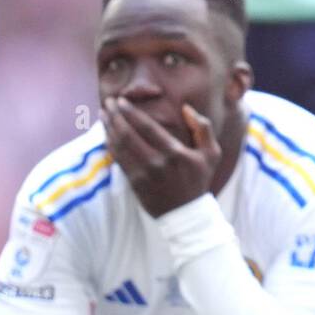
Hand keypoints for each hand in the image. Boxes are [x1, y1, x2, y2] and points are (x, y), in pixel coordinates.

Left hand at [101, 98, 220, 216]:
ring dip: (109, 128)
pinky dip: (110, 145)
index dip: (131, 112)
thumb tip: (186, 108)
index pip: (147, 127)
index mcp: (175, 153)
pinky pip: (119, 159)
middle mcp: (158, 163)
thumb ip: (203, 128)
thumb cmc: (198, 181)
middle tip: (108, 102)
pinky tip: (107, 134)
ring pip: (120, 146)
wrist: (186, 214)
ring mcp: (144, 174)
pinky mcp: (135, 183)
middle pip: (129, 134)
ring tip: (103, 114)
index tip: (121, 100)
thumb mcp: (211, 155)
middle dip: (115, 115)